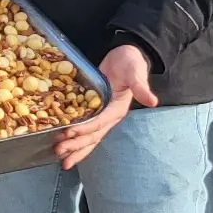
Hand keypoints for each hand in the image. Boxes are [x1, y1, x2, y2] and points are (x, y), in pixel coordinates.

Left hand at [53, 43, 157, 170]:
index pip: (100, 123)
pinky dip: (72, 136)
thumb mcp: (135, 72)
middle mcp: (109, 116)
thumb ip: (140, 87)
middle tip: (60, 152)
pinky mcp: (93, 110)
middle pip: (92, 135)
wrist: (124, 56)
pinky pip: (82, 127)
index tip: (69, 132)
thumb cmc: (130, 63)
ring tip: (59, 156)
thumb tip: (153, 101)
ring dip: (74, 147)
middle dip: (76, 145)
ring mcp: (101, 115)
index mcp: (118, 109)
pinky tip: (60, 142)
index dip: (85, 129)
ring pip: (88, 136)